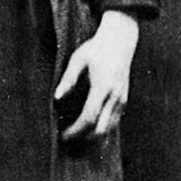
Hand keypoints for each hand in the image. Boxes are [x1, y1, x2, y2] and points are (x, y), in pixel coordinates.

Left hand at [54, 10, 138, 146]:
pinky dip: (101, 128)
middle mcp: (115, 96)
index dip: (75, 130)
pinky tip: (87, 128)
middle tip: (66, 139)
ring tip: (74, 135)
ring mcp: (122, 99)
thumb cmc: (96, 49)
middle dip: (83, 138)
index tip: (62, 135)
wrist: (120, 41)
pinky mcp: (124, 99)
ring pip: (110, 128)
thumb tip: (56, 98)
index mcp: (103, 87)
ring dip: (93, 136)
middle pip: (102, 128)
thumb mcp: (78, 59)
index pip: (89, 116)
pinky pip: (114, 121)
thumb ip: (68, 79)